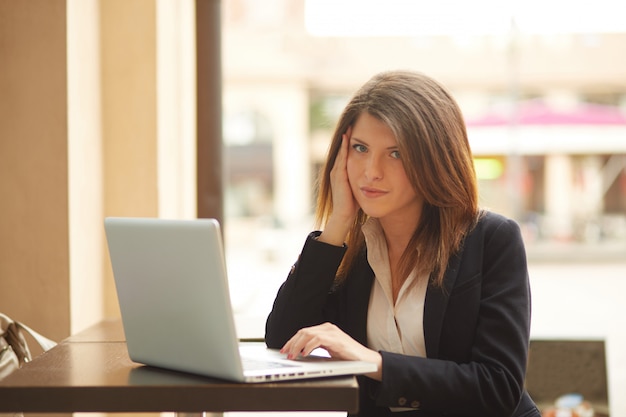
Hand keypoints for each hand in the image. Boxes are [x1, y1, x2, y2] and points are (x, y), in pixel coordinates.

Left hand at [280, 322, 381, 380]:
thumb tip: (300, 352)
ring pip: (308, 334)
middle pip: (304, 331)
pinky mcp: (336, 339)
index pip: (304, 331)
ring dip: (298, 345)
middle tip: (285, 353)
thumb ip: (317, 347)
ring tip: (293, 355)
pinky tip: (305, 353)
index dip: (292, 340)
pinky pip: (317, 340)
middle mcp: (328, 328)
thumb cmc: (348, 356)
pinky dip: (308, 347)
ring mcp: (332, 332)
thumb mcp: (329, 350)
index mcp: (325, 329)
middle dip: (292, 343)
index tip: (284, 349)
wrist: (365, 360)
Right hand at [318, 128, 358, 245]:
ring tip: (351, 124)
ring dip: (346, 138)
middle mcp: (337, 170)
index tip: (360, 127)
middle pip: (343, 148)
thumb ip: (366, 179)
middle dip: (348, 134)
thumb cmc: (354, 205)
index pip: (348, 152)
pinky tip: (348, 138)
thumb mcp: (361, 187)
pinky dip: (344, 147)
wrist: (344, 217)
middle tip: (354, 119)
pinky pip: (341, 158)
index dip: (353, 140)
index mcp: (343, 172)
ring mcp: (336, 172)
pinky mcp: (338, 176)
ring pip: (342, 150)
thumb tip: (378, 173)